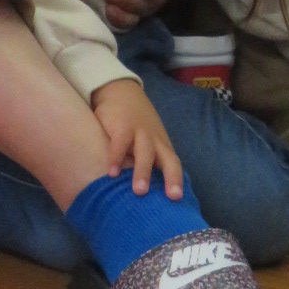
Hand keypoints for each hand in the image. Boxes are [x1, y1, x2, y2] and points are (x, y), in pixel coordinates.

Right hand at [90, 78, 184, 198]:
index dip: (177, 180)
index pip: (174, 164)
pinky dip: (116, 158)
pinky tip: (111, 173)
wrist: (120, 90)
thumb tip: (145, 195)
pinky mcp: (121, 125)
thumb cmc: (134, 123)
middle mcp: (154, 140)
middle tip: (171, 196)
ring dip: (143, 171)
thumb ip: (148, 161)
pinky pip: (120, 143)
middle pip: (167, 159)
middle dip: (170, 177)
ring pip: (145, 151)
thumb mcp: (146, 140)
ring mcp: (139, 131)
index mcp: (162, 145)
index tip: (177, 198)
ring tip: (138, 191)